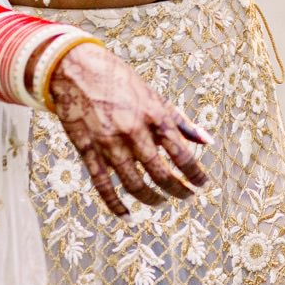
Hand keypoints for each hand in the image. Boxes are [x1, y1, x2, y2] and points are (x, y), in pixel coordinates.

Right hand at [47, 41, 211, 216]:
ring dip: (151, 199)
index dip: (196, 175)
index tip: (203, 186)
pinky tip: (127, 216)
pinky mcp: (87, 151)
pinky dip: (116, 205)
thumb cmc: (121, 81)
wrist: (77, 69)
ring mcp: (109, 143)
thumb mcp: (155, 96)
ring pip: (134, 184)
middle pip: (161, 173)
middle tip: (187, 198)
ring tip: (161, 203)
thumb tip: (208, 141)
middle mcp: (134, 131)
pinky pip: (103, 186)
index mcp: (155, 115)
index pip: (182, 154)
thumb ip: (181, 121)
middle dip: (178, 191)